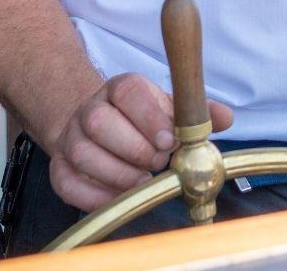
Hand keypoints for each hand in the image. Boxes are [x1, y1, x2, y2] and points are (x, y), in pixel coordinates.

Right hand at [46, 72, 235, 211]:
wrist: (97, 127)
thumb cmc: (142, 121)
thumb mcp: (170, 109)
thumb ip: (197, 113)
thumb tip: (226, 118)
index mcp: (120, 89)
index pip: (128, 92)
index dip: (149, 118)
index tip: (169, 140)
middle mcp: (90, 109)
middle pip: (99, 123)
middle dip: (134, 148)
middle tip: (157, 163)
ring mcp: (70, 138)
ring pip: (83, 153)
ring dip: (118, 173)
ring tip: (143, 181)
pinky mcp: (60, 167)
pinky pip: (68, 183)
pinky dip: (95, 196)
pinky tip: (120, 197)